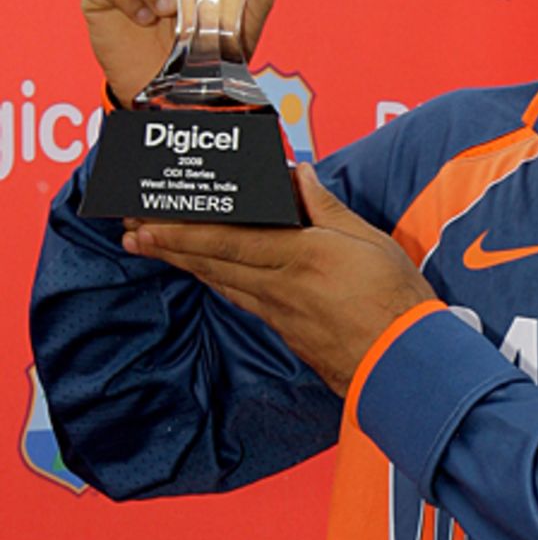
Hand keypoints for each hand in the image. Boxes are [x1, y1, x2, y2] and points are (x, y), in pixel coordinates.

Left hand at [121, 164, 434, 395]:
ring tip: (153, 250)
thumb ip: (327, 207)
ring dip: (185, 264)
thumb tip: (297, 175)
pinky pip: (241, 300)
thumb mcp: (369, 240)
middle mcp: (280, 286)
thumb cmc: (396, 301)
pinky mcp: (286, 332)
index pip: (229, 239)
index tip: (148, 222)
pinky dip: (216, 283)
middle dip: (168, 246)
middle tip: (131, 233)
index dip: (183, 231)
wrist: (404, 364)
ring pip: (222, 282)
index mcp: (300, 256)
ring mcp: (280, 313)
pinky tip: (207, 277)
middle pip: (213, 262)